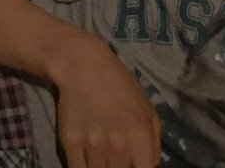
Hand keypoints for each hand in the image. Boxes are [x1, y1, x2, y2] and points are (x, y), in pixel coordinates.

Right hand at [54, 36, 160, 167]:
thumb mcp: (148, 112)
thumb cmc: (121, 88)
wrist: (84, 66)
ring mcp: (93, 145)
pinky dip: (84, 167)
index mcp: (141, 135)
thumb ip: (153, 147)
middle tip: (116, 157)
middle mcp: (118, 144)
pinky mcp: (70, 144)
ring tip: (103, 153)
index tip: (133, 164)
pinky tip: (88, 156)